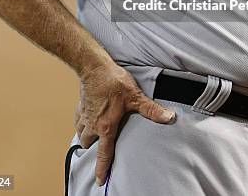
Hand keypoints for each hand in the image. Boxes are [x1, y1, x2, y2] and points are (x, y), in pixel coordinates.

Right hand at [74, 62, 174, 185]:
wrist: (94, 67)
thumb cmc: (113, 81)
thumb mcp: (136, 96)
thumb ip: (152, 109)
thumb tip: (169, 117)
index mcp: (106, 127)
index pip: (103, 154)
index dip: (102, 169)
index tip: (100, 181)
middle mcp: (93, 124)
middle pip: (88, 144)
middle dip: (92, 149)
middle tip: (97, 151)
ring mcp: (85, 115)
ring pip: (81, 133)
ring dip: (85, 137)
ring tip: (91, 138)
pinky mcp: (80, 105)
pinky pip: (77, 120)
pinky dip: (81, 123)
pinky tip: (85, 119)